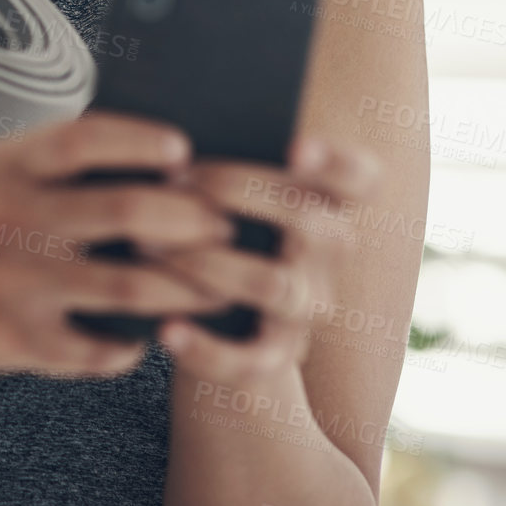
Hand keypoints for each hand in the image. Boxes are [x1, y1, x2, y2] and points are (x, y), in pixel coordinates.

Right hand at [0, 112, 233, 377]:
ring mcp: (12, 284)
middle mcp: (8, 220)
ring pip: (128, 287)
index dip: (140, 141)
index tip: (184, 149)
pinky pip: (98, 346)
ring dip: (185, 288)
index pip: (83, 140)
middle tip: (224, 225)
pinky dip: (133, 344)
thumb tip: (152, 147)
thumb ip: (57, 156)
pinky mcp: (15, 340)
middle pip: (123, 213)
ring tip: (215, 286)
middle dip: (190, 220)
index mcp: (6, 167)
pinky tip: (150, 336)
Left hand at [148, 134, 382, 382]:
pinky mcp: (275, 357)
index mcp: (325, 203)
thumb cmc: (214, 229)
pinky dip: (205, 348)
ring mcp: (305, 308)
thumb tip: (174, 147)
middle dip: (232, 191)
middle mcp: (328, 255)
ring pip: (272, 282)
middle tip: (172, 180)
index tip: (295, 146)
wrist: (220, 327)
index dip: (338, 161)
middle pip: (305, 218)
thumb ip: (216, 166)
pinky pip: (248, 360)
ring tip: (145, 244)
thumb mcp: (222, 196)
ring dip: (203, 261)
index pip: (360, 178)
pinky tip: (166, 330)